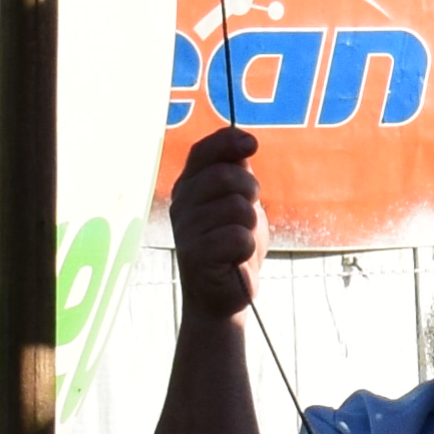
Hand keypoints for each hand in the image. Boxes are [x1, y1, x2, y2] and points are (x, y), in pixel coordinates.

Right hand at [173, 122, 266, 322]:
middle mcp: (182, 204)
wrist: (224, 293)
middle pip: (226, 176)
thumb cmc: (233, 244)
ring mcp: (186, 229)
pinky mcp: (196, 255)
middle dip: (250, 191)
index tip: (251, 143)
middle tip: (248, 213)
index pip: (203, 152)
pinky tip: (235, 258)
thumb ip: (238, 172)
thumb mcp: (240, 202)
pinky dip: (247, 248)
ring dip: (250, 225)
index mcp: (190, 186)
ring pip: (238, 208)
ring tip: (239, 240)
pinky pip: (239, 237)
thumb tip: (243, 141)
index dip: (227, 141)